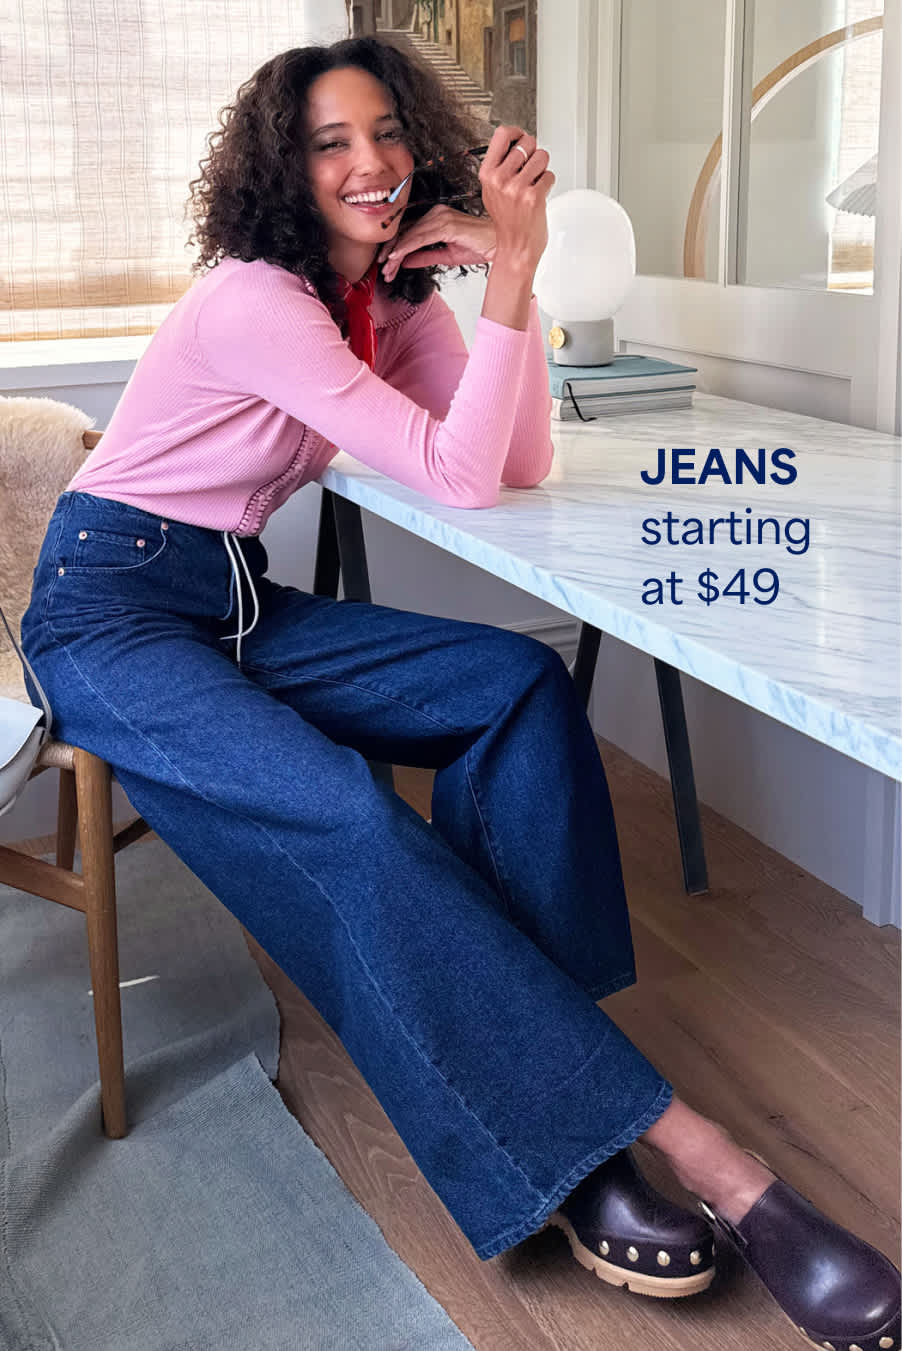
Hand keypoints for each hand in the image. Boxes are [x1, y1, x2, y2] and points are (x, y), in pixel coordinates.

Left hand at [377, 205, 496, 282]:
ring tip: (387, 269)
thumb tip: (405, 261)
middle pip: (406, 231)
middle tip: (382, 270)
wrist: (500, 246)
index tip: (386, 265)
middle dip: (392, 252)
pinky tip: (396, 257)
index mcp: (437, 217)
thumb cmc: (479, 247)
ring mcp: (441, 216)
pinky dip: (406, 247)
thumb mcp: (447, 256)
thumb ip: (425, 256)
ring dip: (396, 253)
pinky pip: (420, 237)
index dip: (396, 248)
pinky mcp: (446, 224)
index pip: (410, 231)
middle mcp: (436, 213)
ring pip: (410, 235)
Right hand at [477, 124, 553, 273]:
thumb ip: (499, 167)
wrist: (515, 248)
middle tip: (531, 167)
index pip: (502, 134)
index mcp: (488, 174)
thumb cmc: (507, 221)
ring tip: (534, 182)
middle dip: (534, 152)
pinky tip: (538, 195)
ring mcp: (516, 188)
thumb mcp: (492, 191)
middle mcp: (500, 179)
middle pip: (527, 142)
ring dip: (542, 168)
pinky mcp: (533, 196)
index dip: (517, 132)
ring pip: (542, 156)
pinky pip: (549, 175)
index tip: (522, 138)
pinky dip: (548, 183)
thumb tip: (515, 142)